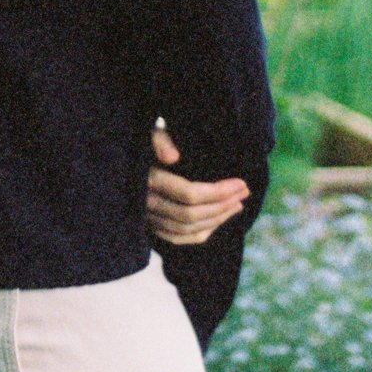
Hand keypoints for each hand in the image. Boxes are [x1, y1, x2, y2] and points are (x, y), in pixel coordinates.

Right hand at [146, 121, 247, 247]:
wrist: (127, 156)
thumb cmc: (145, 142)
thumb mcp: (150, 134)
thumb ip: (160, 141)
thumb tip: (172, 157)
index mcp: (147, 180)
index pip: (188, 194)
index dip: (218, 192)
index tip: (241, 183)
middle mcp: (146, 204)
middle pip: (191, 215)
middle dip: (222, 205)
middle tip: (244, 192)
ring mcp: (147, 219)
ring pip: (187, 229)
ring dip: (217, 220)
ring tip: (237, 205)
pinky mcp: (150, 227)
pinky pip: (178, 238)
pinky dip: (202, 233)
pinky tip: (219, 220)